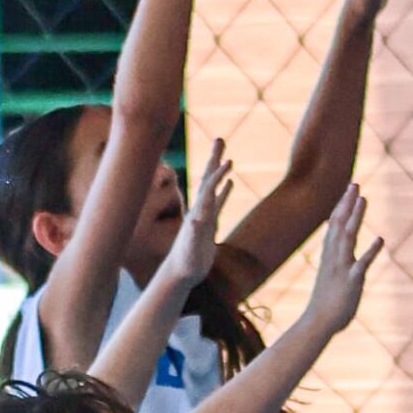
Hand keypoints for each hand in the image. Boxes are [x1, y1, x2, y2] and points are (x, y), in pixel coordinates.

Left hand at [159, 138, 233, 289]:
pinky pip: (219, 203)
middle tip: (220, 139)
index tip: (229, 162)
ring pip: (213, 188)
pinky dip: (225, 192)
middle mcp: (200, 209)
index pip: (209, 188)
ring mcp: (204, 215)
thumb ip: (195, 233)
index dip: (218, 175)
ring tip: (227, 157)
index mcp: (198, 212)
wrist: (180, 272)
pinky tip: (231, 183)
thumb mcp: (191, 248)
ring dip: (219, 172)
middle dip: (214, 160)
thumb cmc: (186, 262)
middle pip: (208, 179)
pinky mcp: (209, 223)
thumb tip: (197, 218)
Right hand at [300, 184, 383, 335]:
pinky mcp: (351, 281)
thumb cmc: (324, 303)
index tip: (348, 190)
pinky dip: (371, 251)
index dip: (341, 207)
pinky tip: (380, 239)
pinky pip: (362, 264)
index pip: (334, 226)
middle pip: (340, 225)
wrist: (317, 323)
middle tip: (355, 184)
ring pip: (348, 237)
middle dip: (347, 204)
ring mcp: (342, 268)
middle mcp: (333, 257)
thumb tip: (337, 254)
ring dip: (356, 217)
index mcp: (329, 256)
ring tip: (363, 199)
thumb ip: (334, 263)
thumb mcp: (329, 277)